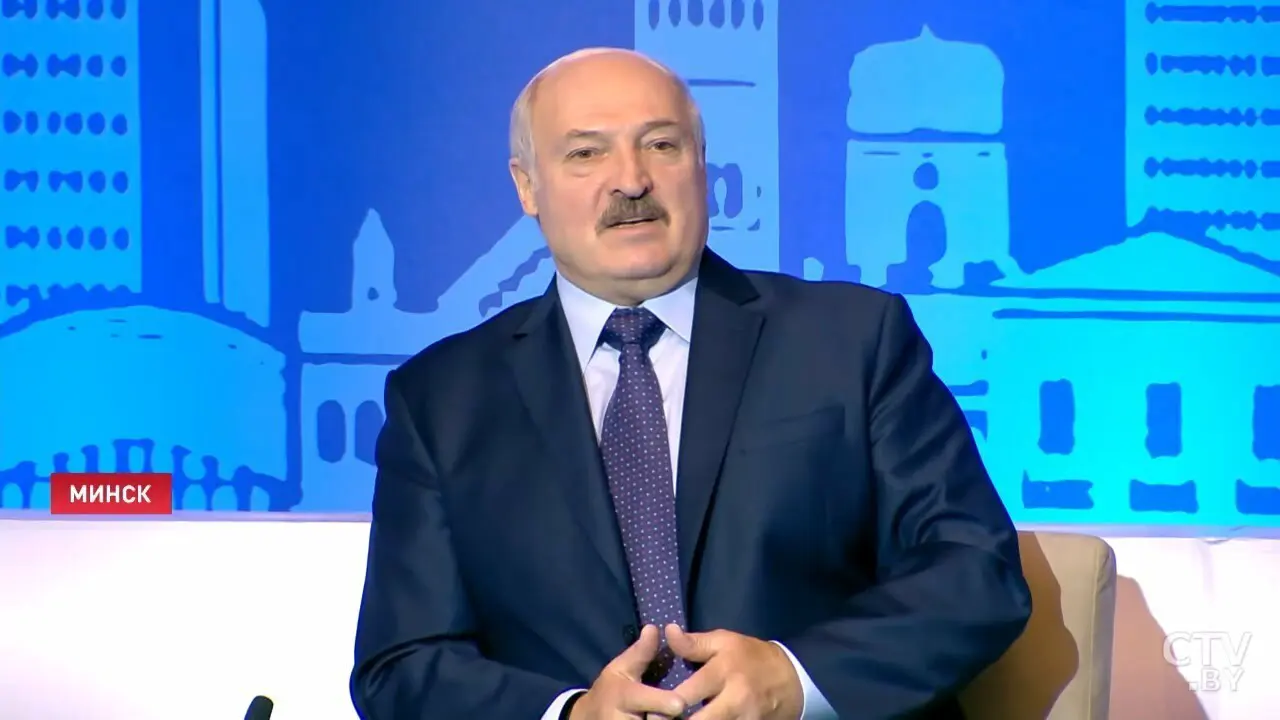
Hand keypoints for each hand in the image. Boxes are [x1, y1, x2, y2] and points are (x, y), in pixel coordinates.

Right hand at [569, 624, 686, 719]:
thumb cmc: (610, 690)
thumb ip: (640, 653)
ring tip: (682, 715)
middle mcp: (622, 719)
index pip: (644, 700)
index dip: (661, 702)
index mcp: (623, 696)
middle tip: (681, 708)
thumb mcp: (620, 669)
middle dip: (668, 718)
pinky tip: (670, 719)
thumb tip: (654, 628)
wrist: (589, 719)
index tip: (678, 704)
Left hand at [667, 625, 803, 719]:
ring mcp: (745, 718)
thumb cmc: (751, 657)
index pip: (689, 692)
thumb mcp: (725, 641)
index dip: (667, 703)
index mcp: (723, 672)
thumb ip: (694, 643)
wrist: (791, 679)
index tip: (650, 709)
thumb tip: (668, 631)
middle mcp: (734, 699)